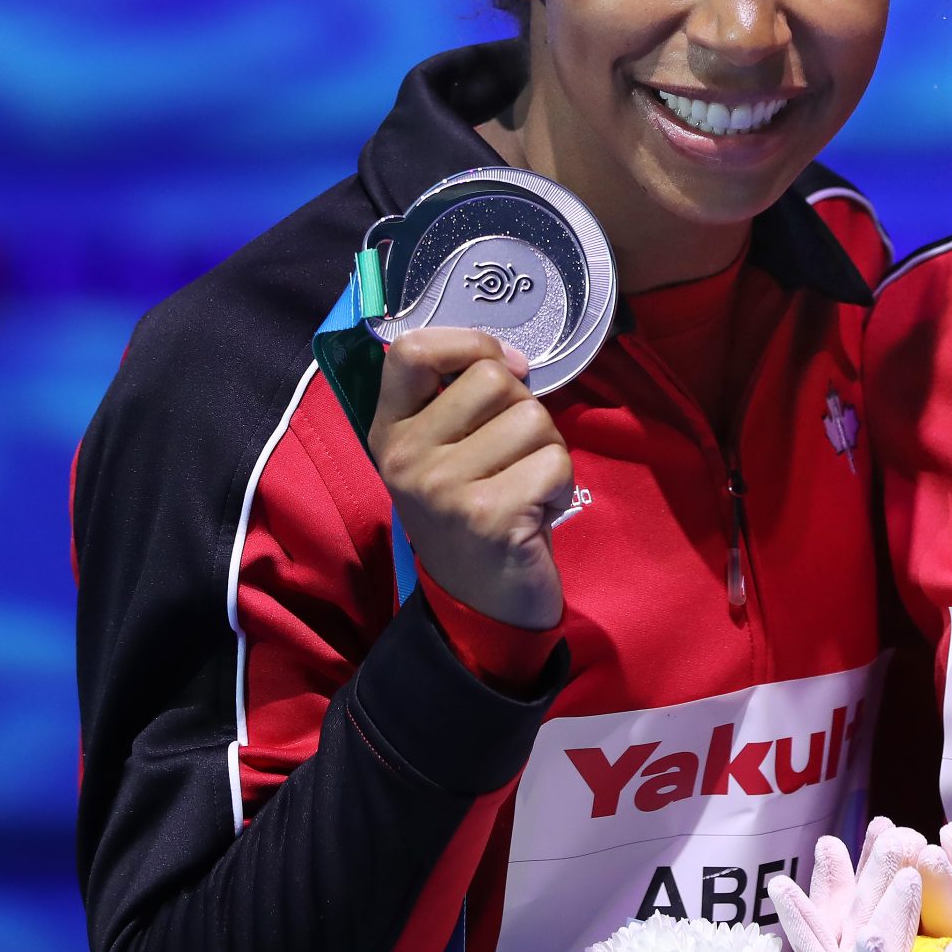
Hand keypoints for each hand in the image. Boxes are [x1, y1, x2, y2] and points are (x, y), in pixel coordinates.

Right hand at [368, 327, 573, 629]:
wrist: (480, 608)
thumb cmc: (472, 515)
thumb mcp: (444, 454)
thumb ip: (459, 400)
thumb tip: (510, 360)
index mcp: (390, 431)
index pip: (412, 350)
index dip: (471, 343)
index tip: (503, 370)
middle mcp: (405, 457)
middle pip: (494, 379)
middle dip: (525, 409)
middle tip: (514, 456)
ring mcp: (443, 487)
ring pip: (533, 418)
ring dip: (548, 450)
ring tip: (525, 487)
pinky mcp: (488, 516)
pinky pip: (555, 461)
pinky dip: (562, 484)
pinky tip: (538, 513)